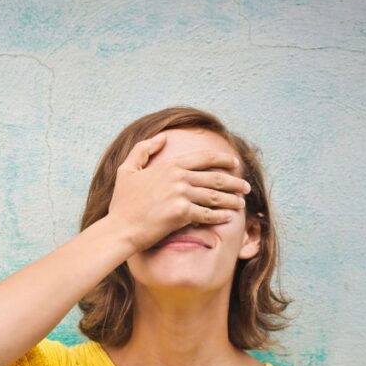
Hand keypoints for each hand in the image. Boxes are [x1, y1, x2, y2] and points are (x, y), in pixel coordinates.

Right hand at [107, 132, 251, 251]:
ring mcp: (181, 195)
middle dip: (234, 182)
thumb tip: (162, 137)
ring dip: (231, 199)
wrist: (120, 228)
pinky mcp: (182, 214)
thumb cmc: (122, 203)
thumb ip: (143, 149)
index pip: (204, 158)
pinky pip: (208, 214)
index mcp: (169, 165)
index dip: (223, 160)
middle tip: (246, 186)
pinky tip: (228, 217)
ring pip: (214, 196)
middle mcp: (178, 177)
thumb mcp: (127, 170)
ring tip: (241, 202)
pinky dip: (220, 216)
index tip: (235, 164)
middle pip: (215, 177)